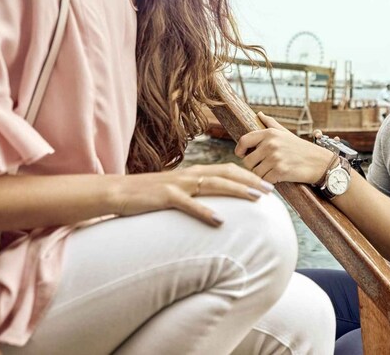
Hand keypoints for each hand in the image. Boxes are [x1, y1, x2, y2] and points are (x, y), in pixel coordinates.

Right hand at [112, 163, 273, 225]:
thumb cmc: (149, 194)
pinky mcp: (165, 197)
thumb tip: (217, 204)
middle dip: (250, 180)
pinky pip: (189, 204)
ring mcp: (178, 185)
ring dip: (236, 190)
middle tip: (270, 190)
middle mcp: (190, 175)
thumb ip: (196, 193)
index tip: (266, 183)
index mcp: (193, 172)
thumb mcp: (177, 191)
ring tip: (255, 198)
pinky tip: (220, 221)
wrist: (118, 192)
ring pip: (213, 184)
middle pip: (226, 173)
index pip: (227, 169)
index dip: (248, 175)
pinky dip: (205, 212)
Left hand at [235, 112, 335, 184]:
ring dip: (261, 175)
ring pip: (255, 172)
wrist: (319, 162)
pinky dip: (269, 181)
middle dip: (253, 166)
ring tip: (271, 171)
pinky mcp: (280, 171)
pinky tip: (277, 177)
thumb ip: (270, 123)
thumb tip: (259, 114)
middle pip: (247, 160)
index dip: (239, 149)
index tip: (242, 154)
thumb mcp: (285, 133)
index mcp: (269, 133)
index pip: (244, 140)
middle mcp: (271, 144)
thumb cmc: (300, 148)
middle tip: (263, 166)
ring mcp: (275, 158)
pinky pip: (264, 180)